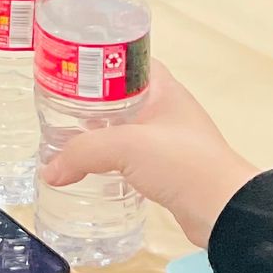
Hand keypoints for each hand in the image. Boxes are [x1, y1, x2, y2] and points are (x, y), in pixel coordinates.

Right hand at [37, 62, 257, 247]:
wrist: (222, 210)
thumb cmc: (182, 162)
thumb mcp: (126, 146)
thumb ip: (82, 153)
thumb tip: (50, 169)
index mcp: (163, 89)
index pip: (126, 62)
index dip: (97, 62)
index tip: (69, 68)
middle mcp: (165, 110)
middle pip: (119, 96)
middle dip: (89, 101)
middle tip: (57, 106)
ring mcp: (166, 140)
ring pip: (123, 128)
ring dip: (97, 133)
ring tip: (65, 137)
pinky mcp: (164, 169)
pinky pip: (129, 157)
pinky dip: (108, 159)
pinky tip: (89, 168)